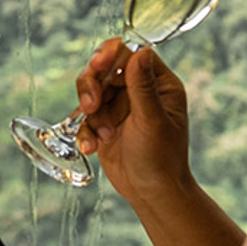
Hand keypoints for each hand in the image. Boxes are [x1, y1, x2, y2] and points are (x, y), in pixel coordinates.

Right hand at [74, 39, 191, 202]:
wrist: (152, 194)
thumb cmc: (162, 160)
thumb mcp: (152, 122)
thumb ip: (143, 87)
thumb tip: (140, 50)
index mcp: (159, 83)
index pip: (131, 53)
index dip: (111, 54)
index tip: (98, 65)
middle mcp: (138, 89)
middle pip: (104, 69)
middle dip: (92, 86)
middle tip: (90, 106)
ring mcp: (119, 106)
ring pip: (90, 91)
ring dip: (90, 113)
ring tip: (101, 135)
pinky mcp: (103, 122)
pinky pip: (84, 117)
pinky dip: (84, 131)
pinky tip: (91, 147)